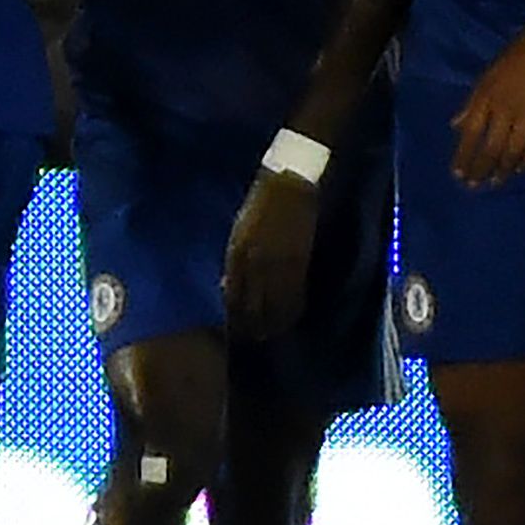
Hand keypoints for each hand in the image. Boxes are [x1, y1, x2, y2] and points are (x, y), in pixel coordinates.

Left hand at [220, 166, 317, 338]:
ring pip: (274, 305)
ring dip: (272, 323)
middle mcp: (254, 262)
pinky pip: (295, 293)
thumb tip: (225, 287)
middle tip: (252, 340)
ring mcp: (277, 263)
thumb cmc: (261, 204)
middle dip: (250, 326)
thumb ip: (234, 260)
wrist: (290, 183)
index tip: (234, 331)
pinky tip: (291, 316)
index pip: (233, 297)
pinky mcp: (298, 260)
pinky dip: (292, 308)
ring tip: (271, 335)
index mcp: (236, 253)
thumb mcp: (240, 231)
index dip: (233, 318)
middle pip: (251, 306)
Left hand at [451, 17, 524, 185]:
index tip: (458, 174)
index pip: (471, 133)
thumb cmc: (517, 55)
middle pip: (491, 147)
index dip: (464, 156)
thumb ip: (472, 103)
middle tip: (475, 186)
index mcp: (487, 95)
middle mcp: (505, 107)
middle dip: (481, 169)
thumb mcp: (488, 76)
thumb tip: (454, 125)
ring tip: (496, 181)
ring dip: (504, 169)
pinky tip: (520, 168)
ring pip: (514, 150)